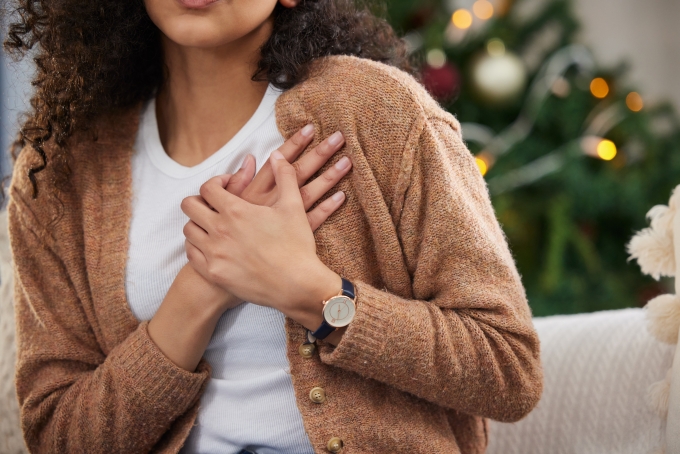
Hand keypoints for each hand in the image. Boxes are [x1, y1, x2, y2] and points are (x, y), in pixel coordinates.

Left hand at [181, 150, 341, 317]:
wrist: (297, 285)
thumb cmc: (297, 245)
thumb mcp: (293, 207)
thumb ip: (284, 176)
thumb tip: (277, 155)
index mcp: (236, 211)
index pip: (208, 188)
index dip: (215, 183)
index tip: (226, 187)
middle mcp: (219, 230)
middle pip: (190, 206)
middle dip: (200, 201)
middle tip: (213, 205)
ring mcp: (213, 253)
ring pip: (189, 230)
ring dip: (198, 224)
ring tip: (213, 225)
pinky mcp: (213, 273)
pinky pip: (191, 254)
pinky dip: (197, 247)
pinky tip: (211, 246)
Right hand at [208, 124, 350, 228]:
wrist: (222, 274)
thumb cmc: (223, 237)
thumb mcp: (225, 206)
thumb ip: (236, 183)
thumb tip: (250, 160)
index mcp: (254, 192)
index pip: (277, 161)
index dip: (293, 144)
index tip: (310, 128)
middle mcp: (270, 202)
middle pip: (298, 172)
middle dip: (318, 153)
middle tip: (339, 137)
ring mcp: (282, 220)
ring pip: (309, 193)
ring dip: (329, 176)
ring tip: (347, 161)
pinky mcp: (291, 238)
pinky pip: (313, 220)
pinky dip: (327, 208)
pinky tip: (341, 196)